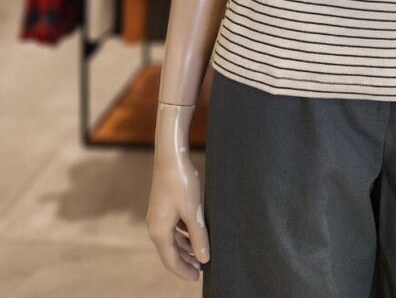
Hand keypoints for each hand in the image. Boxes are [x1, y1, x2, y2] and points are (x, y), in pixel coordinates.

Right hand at [147, 105, 209, 281]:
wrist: (171, 154)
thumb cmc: (181, 182)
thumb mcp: (193, 211)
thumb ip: (198, 236)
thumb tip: (203, 259)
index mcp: (159, 231)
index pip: (171, 260)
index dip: (184, 271)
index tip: (197, 278)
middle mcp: (154, 225)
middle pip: (170, 251)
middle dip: (185, 261)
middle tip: (200, 269)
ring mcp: (158, 215)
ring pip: (171, 239)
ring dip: (184, 248)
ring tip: (199, 253)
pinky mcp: (163, 205)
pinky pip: (172, 227)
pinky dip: (183, 235)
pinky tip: (194, 233)